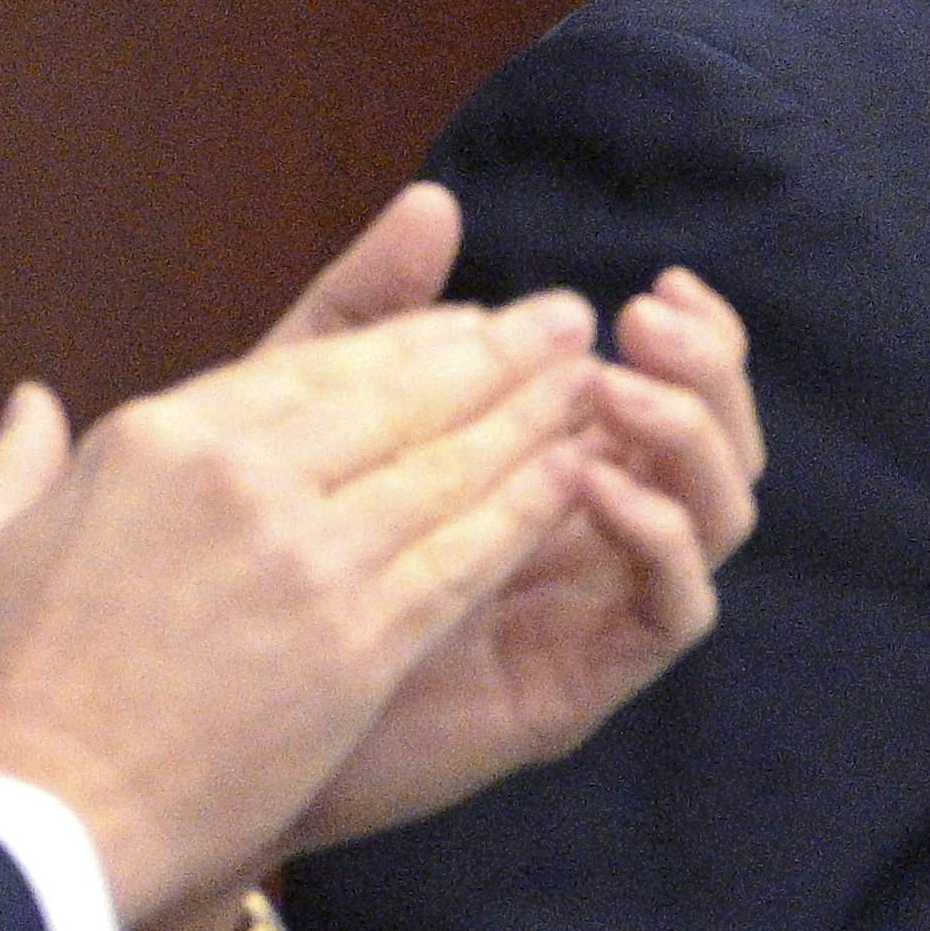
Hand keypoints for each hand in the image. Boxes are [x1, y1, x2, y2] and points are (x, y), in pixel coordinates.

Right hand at [0, 215, 643, 930]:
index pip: (310, 367)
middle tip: (563, 321)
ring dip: (531, 418)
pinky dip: (525, 511)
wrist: (28, 837)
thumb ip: (7, 469)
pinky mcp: (355, 647)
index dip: (403, 341)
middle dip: (495, 354)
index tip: (461, 324)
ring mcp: (306, 562)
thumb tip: (32, 403)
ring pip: (447, 466)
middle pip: (398, 397)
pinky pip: (463, 558)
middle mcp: (241, 479)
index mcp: (152, 441)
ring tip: (591, 382)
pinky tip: (574, 480)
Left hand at [292, 257, 762, 857]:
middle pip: (716, 445)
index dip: (692, 337)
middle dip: (708, 374)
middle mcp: (595, 534)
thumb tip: (436, 200)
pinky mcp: (581, 683)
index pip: (671, 388)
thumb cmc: (260, 576)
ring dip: (686, 440)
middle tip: (649, 322)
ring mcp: (594, 609)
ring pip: (717, 516)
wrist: (212, 730)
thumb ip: (373, 318)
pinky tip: (597, 485)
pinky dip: (657, 538)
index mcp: (556, 468)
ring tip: (614, 389)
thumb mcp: (308, 418)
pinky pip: (672, 609)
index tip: (663, 286)